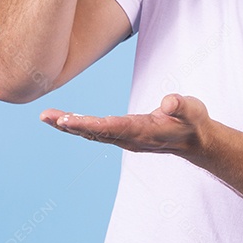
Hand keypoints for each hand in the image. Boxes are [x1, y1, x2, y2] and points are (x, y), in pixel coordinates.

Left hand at [40, 94, 210, 156]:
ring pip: (92, 133)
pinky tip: (64, 121)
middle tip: (46, 117)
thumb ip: (181, 105)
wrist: (195, 141)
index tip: (67, 121)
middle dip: (70, 124)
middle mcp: (129, 138)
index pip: (111, 127)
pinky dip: (79, 126)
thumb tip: (169, 101)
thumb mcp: (193, 110)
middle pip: (94, 132)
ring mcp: (125, 138)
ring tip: (46, 117)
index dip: (89, 124)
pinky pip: (96, 132)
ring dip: (69, 125)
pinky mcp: (123, 135)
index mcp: (143, 131)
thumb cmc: (193, 122)